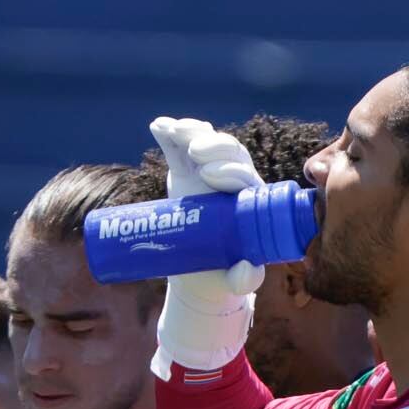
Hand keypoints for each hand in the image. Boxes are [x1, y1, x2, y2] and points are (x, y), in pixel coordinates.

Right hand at [147, 113, 265, 372]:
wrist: (200, 273)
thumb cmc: (224, 275)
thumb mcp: (236, 282)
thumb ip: (246, 279)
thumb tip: (247, 268)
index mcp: (249, 201)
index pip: (246, 175)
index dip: (231, 170)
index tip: (211, 176)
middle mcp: (233, 180)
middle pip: (230, 152)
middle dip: (214, 147)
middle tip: (197, 155)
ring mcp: (208, 172)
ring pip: (207, 142)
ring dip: (193, 132)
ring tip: (176, 132)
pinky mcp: (185, 171)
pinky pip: (180, 147)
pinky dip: (170, 134)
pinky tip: (159, 126)